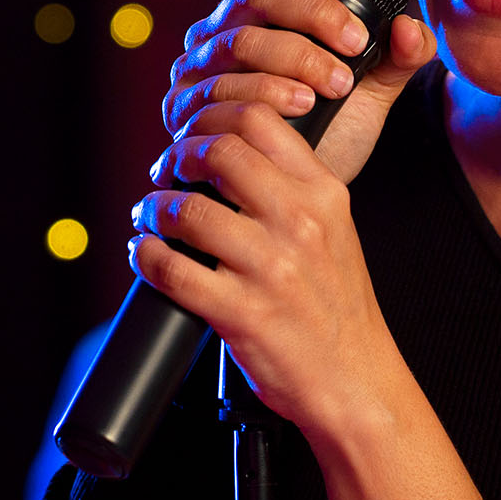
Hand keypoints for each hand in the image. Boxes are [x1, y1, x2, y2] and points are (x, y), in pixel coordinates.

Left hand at [130, 97, 398, 434]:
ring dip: (154, 208)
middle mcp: (300, 222)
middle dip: (178, 156)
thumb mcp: (334, 228)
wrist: (356, 382)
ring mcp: (271, 268)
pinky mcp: (242, 313)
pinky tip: (143, 254)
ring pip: (188, 210)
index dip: (212, 117)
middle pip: (219, 152)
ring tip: (149, 216)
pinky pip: (172, 270)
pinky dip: (145, 256)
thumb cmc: (336, 307)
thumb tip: (226, 151)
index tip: (193, 135)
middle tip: (165, 172)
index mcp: (324, 193)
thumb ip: (291, 186)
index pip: (260, 119)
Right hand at [164, 0, 433, 184]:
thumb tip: (411, 29)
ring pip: (240, 41)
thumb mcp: (372, 94)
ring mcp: (200, 64)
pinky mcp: (184, 106)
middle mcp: (226, 25)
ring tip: (337, 85)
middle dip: (314, 13)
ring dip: (294, 59)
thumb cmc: (329, 131)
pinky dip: (262, 95)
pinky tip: (298, 109)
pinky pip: (217, 89)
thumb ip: (398, 60)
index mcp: (266, 6)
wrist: (290, 196)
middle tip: (358, 44)